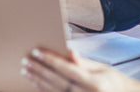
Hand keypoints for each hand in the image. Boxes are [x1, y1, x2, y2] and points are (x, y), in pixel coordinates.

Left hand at [21, 48, 139, 91]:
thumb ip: (82, 62)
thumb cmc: (113, 81)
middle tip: (25, 60)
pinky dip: (44, 90)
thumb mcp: (102, 68)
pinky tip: (35, 83)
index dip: (50, 60)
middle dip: (40, 70)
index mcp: (94, 84)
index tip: (36, 51)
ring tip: (26, 70)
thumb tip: (68, 51)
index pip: (67, 70)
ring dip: (38, 81)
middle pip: (57, 82)